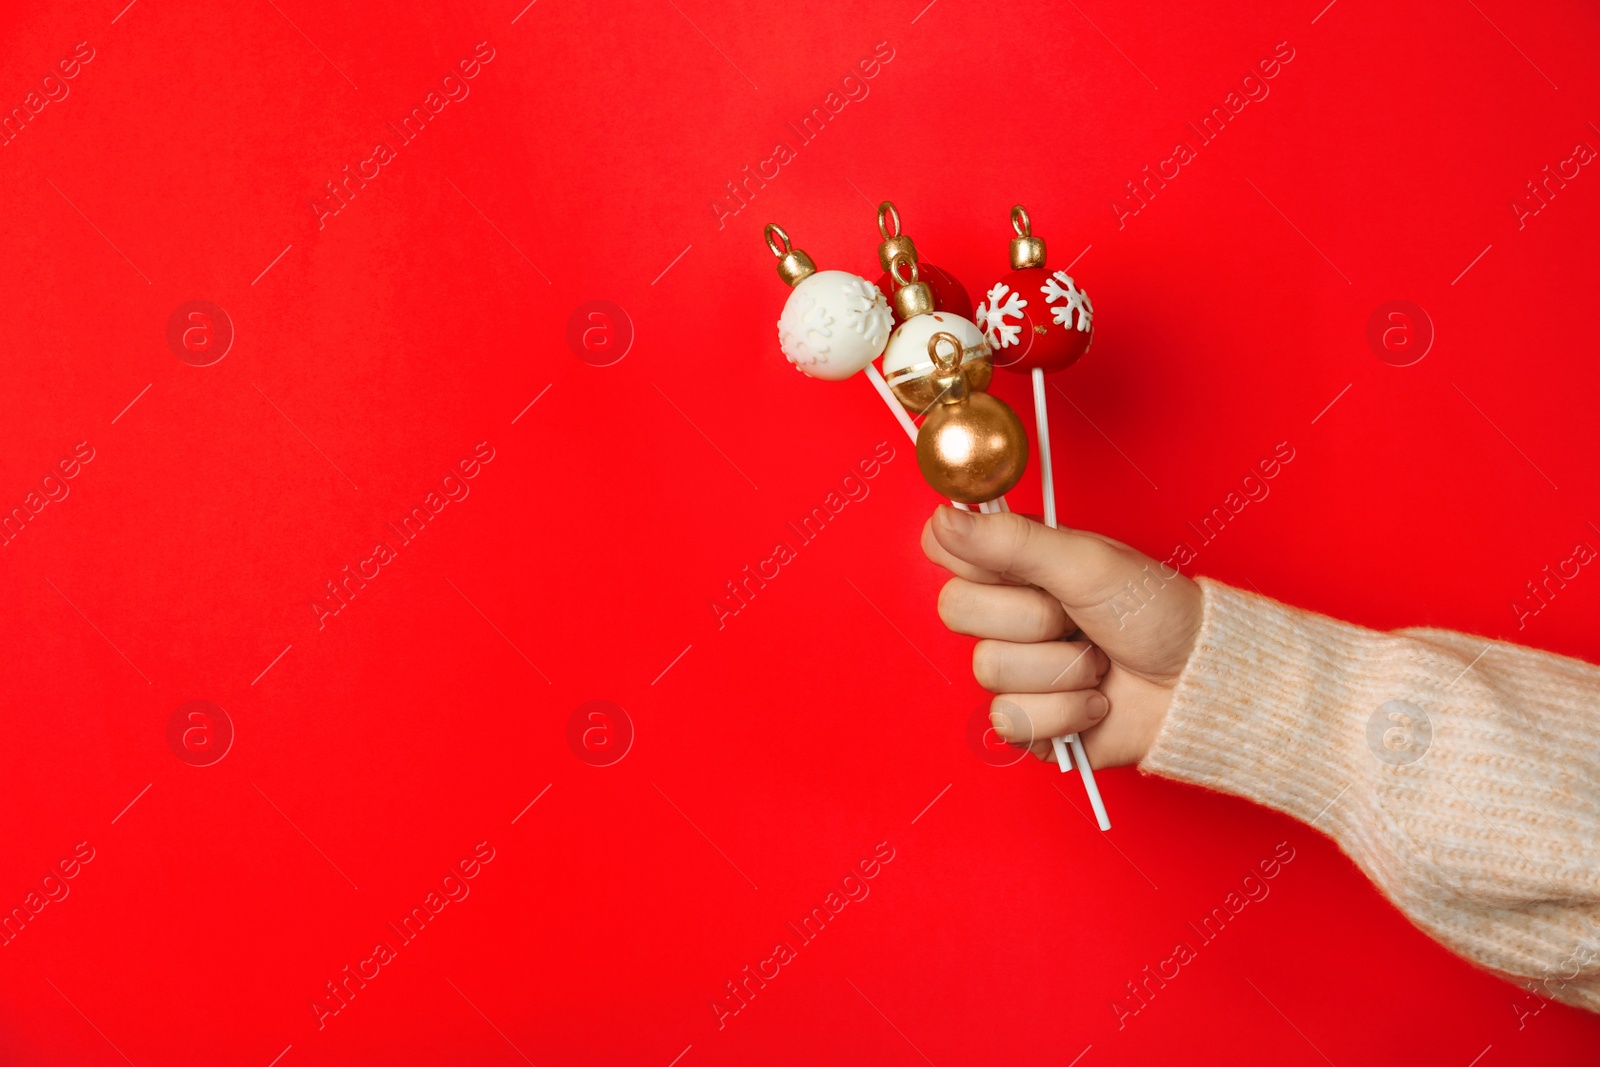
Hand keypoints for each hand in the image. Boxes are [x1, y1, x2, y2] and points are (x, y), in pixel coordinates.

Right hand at [922, 506, 1203, 766]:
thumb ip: (1010, 539)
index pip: (944, 548)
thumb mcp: (1086, 562)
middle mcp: (1007, 614)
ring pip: (989, 669)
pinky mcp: (1028, 722)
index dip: (975, 560)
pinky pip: (1011, 719)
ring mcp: (1014, 670)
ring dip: (1061, 669)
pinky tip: (1096, 701)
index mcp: (1015, 565)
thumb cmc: (1156, 614)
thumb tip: (941, 517)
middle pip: (957, 610)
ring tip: (1099, 662)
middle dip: (1032, 618)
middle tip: (1076, 617)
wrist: (1198, 685)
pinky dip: (1065, 712)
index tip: (1023, 567)